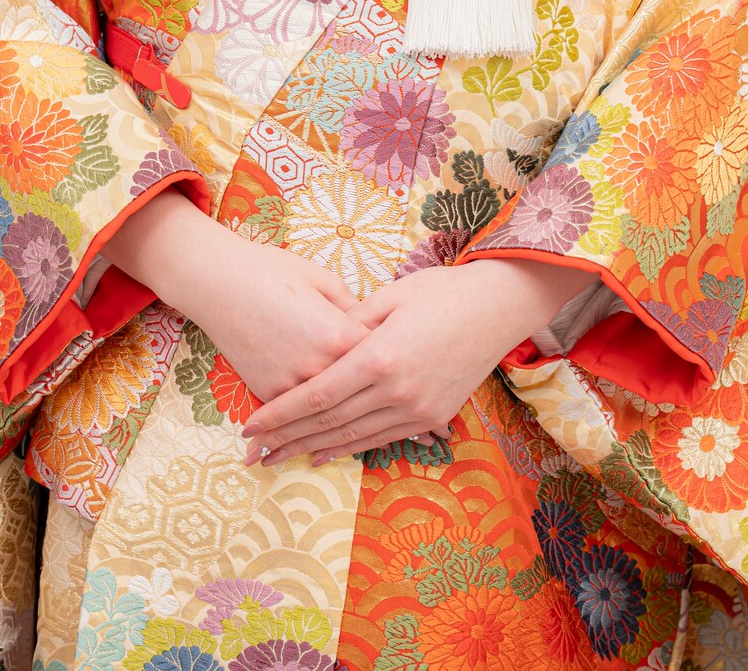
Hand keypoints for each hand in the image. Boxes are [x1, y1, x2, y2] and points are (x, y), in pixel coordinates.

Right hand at [106, 187, 368, 402]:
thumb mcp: (323, 279)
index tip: (399, 358)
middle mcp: (319, 368)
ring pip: (328, 406)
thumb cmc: (273, 271)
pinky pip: (297, 408)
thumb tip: (375, 331)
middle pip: (358, 388)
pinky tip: (320, 422)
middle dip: (373, 390)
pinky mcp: (267, 393)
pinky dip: (308, 411)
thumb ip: (355, 308)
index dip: (391, 356)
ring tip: (364, 420)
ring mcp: (290, 385)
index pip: (381, 357)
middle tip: (390, 393)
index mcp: (340, 336)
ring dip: (344, 411)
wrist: (218, 281)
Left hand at [242, 256, 594, 465]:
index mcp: (379, 357)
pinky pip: (381, 439)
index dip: (279, 415)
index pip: (316, 396)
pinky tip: (323, 453)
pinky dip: (348, 448)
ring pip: (352, 437)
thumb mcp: (388, 296)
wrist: (498, 308)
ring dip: (311, 449)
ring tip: (278, 457)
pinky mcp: (432, 417)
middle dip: (285, 439)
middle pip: (328, 423)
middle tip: (252, 453)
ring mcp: (416, 409)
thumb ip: (349, 323)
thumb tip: (316, 345)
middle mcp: (396, 391)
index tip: (249, 427)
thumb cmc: (440, 291)